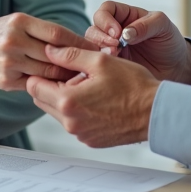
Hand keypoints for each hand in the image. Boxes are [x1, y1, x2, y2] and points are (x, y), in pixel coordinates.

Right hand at [0, 13, 95, 90]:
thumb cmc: (1, 34)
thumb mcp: (19, 22)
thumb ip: (44, 31)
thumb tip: (79, 43)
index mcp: (20, 22)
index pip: (57, 34)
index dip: (78, 42)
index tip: (95, 48)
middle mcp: (13, 41)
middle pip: (54, 55)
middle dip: (76, 62)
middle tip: (94, 67)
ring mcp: (9, 63)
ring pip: (47, 73)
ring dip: (66, 76)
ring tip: (82, 78)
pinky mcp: (6, 81)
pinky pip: (35, 85)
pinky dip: (50, 86)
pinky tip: (61, 86)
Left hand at [26, 44, 160, 147]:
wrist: (156, 113)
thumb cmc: (133, 86)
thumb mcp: (100, 62)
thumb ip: (70, 55)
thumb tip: (49, 50)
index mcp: (68, 101)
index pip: (34, 86)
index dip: (41, 72)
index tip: (54, 64)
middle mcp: (70, 123)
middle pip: (42, 100)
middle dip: (52, 85)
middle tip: (73, 73)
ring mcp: (80, 135)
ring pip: (58, 112)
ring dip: (66, 98)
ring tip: (89, 85)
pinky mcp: (91, 141)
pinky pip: (74, 123)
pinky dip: (79, 111)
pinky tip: (98, 100)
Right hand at [86, 1, 190, 85]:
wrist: (176, 68)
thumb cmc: (169, 42)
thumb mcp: (163, 27)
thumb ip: (146, 25)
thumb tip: (126, 33)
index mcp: (125, 16)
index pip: (106, 10)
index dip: (106, 19)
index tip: (117, 32)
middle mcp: (113, 31)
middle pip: (94, 28)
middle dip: (100, 37)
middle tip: (115, 48)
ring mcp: (110, 49)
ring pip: (91, 46)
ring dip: (98, 51)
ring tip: (114, 57)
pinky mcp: (110, 67)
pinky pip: (96, 64)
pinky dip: (98, 65)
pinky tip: (109, 70)